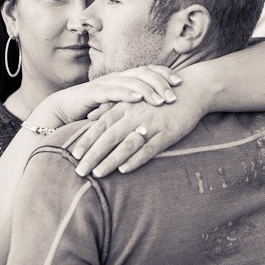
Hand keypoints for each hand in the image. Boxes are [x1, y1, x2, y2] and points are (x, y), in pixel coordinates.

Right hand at [29, 66, 181, 127]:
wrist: (62, 111)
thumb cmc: (94, 111)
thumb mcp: (119, 108)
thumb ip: (135, 106)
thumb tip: (160, 110)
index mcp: (125, 79)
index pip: (148, 71)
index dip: (164, 74)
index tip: (180, 83)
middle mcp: (117, 78)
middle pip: (144, 73)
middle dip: (161, 82)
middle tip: (175, 94)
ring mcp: (105, 83)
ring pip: (131, 81)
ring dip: (148, 90)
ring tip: (162, 100)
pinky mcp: (93, 93)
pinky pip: (112, 91)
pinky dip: (126, 94)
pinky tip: (138, 99)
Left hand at [69, 97, 204, 177]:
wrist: (191, 90)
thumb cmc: (159, 95)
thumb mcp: (134, 98)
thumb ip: (112, 107)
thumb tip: (90, 115)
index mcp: (126, 106)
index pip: (101, 125)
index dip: (86, 140)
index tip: (73, 154)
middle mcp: (135, 114)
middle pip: (109, 137)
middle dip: (92, 155)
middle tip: (78, 171)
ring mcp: (152, 124)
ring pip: (126, 144)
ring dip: (110, 160)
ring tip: (97, 174)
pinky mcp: (167, 133)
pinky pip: (149, 148)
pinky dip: (136, 159)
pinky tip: (124, 170)